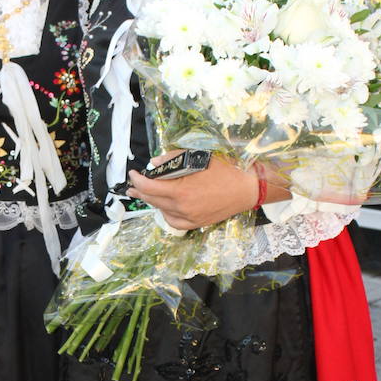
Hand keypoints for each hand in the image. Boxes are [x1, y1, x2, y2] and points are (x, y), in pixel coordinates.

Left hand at [126, 153, 257, 229]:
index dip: (137, 180)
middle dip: (140, 192)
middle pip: (153, 200)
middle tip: (132, 187)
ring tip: (148, 194)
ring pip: (162, 211)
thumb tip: (154, 163)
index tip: (132, 174)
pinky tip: (165, 206)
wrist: (247, 188)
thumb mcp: (198, 157)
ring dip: (153, 201)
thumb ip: (173, 159)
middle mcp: (183, 208)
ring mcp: (190, 218)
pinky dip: (166, 213)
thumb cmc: (226, 169)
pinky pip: (174, 221)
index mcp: (181, 191)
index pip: (149, 187)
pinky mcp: (197, 224)